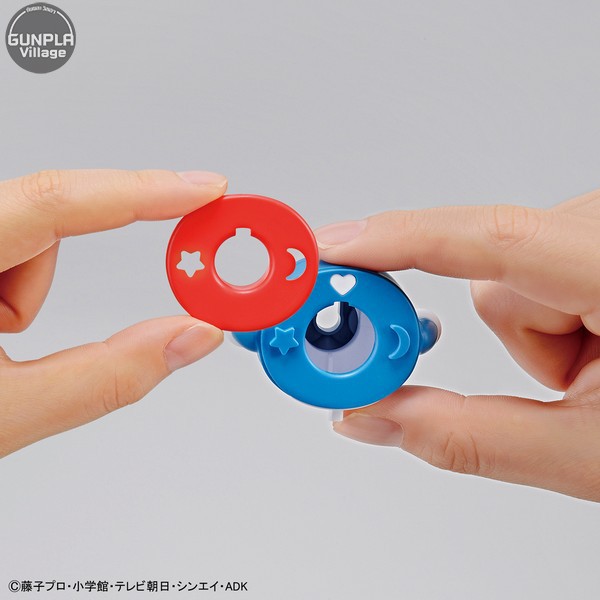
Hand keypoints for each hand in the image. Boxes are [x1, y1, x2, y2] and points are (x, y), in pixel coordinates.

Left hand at [0, 169, 226, 457]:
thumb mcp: (6, 414)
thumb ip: (110, 375)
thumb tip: (190, 335)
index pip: (54, 203)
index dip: (142, 192)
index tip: (201, 191)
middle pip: (34, 224)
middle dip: (43, 288)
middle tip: (19, 338)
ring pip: (19, 240)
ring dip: (20, 295)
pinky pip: (1, 252)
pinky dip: (5, 291)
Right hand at [315, 192, 599, 500]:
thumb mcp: (588, 451)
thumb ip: (468, 437)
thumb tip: (369, 414)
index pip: (488, 239)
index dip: (393, 241)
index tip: (324, 250)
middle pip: (494, 274)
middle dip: (505, 338)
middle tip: (540, 382)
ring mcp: (597, 232)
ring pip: (509, 279)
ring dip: (532, 334)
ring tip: (592, 373)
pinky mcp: (590, 241)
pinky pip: (530, 274)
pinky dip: (544, 318)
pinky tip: (594, 347)